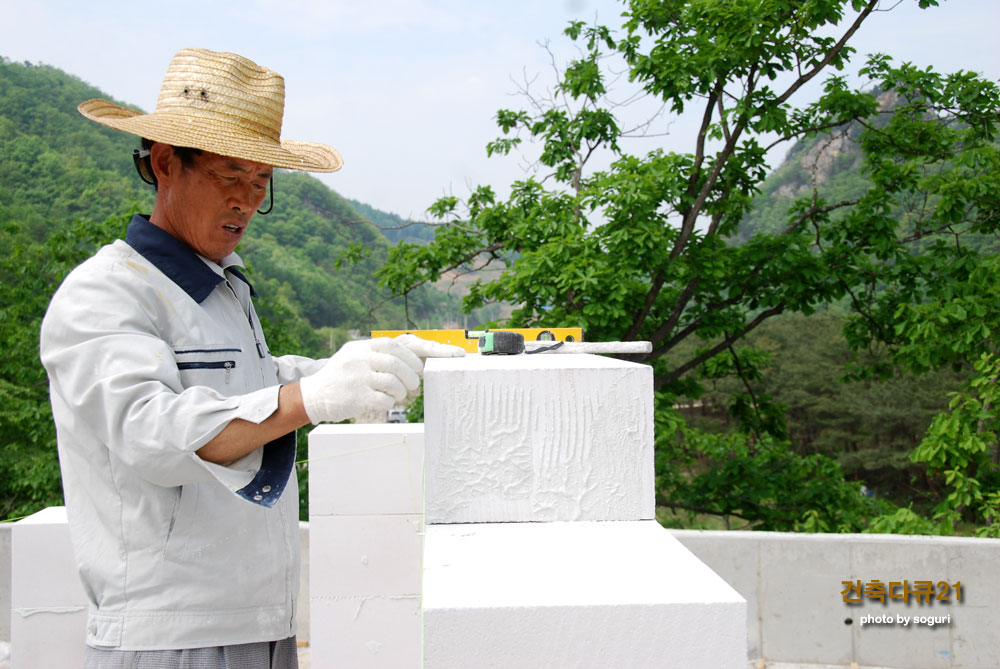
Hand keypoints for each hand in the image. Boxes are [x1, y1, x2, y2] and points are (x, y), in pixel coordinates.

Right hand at [299, 335, 463, 423]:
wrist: (313, 395)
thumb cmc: (344, 376)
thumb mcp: (358, 356)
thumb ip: (383, 354)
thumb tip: (421, 356)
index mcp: (364, 346)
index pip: (398, 343)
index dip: (423, 351)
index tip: (442, 359)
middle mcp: (360, 358)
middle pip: (397, 362)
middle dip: (412, 374)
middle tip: (416, 383)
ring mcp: (357, 378)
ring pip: (393, 381)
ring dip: (403, 390)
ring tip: (400, 394)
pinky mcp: (355, 397)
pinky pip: (384, 399)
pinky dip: (391, 402)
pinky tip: (386, 402)